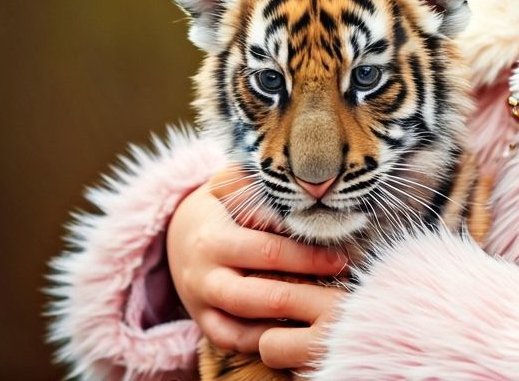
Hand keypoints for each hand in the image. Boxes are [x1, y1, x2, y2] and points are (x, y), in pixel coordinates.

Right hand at [167, 166, 348, 362]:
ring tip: (324, 311)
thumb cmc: (219, 205)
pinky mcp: (203, 321)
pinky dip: (263, 340)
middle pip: (262, 294)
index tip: (341, 254)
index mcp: (214, 238)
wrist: (177, 233)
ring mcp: (202, 302)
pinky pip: (233, 340)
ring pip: (245, 324)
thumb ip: (258, 184)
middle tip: (340, 286)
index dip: (306, 255)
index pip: (267, 250)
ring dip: (287, 320)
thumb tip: (305, 178)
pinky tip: (295, 328)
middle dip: (304, 294)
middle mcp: (205, 275)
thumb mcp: (228, 186)